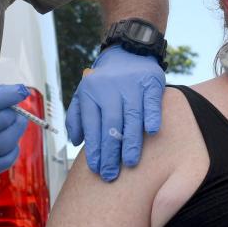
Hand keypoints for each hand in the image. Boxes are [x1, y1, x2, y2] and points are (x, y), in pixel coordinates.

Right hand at [0, 84, 29, 191]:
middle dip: (13, 114)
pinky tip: (9, 144)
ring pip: (10, 140)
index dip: (14, 94)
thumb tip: (12, 94)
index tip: (22, 91)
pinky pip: (7, 160)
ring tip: (14, 126)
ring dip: (16, 131)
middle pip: (6, 119)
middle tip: (13, 113)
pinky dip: (13, 150)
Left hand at [65, 47, 164, 180]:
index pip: (91, 125)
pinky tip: (151, 132)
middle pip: (110, 125)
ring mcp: (131, 85)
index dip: (94, 149)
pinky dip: (152, 116)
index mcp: (91, 93)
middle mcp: (109, 89)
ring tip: (130, 162)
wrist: (128, 52)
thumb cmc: (104, 82)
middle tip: (111, 174)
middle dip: (110, 152)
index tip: (97, 169)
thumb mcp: (84, 94)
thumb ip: (77, 117)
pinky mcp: (150, 82)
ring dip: (131, 141)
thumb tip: (75, 141)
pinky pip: (151, 102)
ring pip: (131, 116)